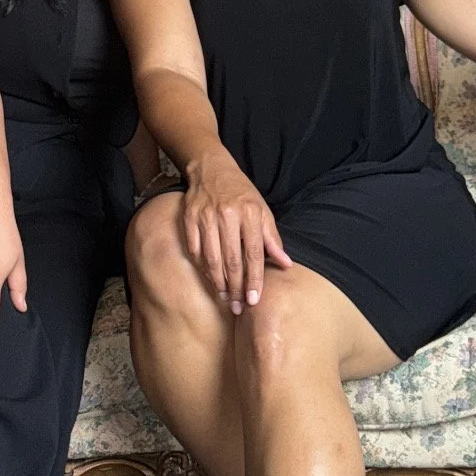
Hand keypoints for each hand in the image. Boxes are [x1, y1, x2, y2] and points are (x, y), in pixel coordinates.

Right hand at [183, 148, 290, 313]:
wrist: (211, 168)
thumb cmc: (240, 192)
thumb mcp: (261, 210)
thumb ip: (272, 238)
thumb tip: (286, 264)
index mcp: (249, 213)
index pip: (254, 253)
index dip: (254, 279)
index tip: (254, 300)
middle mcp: (228, 215)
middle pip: (232, 260)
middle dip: (236, 288)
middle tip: (239, 307)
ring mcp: (206, 217)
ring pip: (211, 258)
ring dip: (218, 282)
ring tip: (225, 298)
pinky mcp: (189, 218)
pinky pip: (194, 250)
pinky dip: (201, 267)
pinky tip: (209, 279)